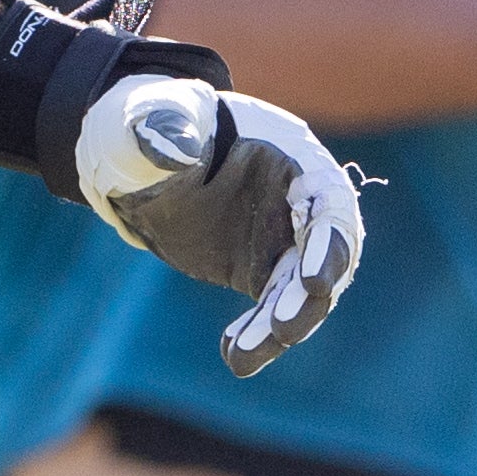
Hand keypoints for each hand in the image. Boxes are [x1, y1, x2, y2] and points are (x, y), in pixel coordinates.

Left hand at [74, 77, 365, 375]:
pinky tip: (233, 356)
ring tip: (242, 357)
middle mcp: (301, 201)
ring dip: (279, 326)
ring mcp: (285, 237)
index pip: (327, 203)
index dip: (328, 242)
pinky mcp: (264, 267)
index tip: (313, 281)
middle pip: (329, 256)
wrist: (147, 151)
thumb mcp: (158, 118)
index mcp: (291, 156)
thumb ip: (166, 129)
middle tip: (279, 329)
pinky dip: (257, 334)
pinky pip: (273, 308)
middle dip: (308, 296)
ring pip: (300, 292)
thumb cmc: (159, 123)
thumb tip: (172, 145)